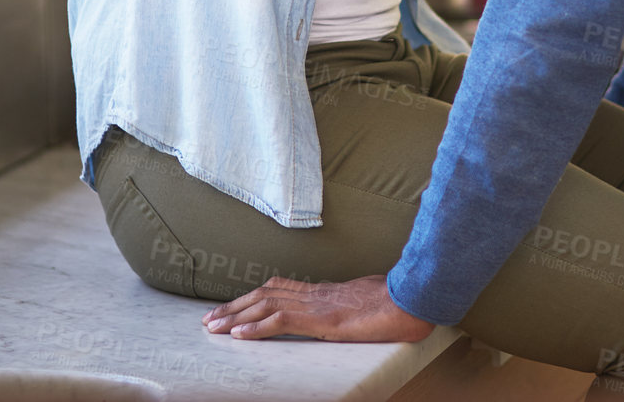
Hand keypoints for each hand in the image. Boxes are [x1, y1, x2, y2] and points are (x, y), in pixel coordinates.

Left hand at [201, 274, 433, 342]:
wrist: (413, 299)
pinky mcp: (323, 318)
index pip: (282, 288)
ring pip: (267, 304)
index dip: (254, 296)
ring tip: (214, 327)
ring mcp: (319, 304)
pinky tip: (240, 334)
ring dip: (237, 316)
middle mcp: (318, 293)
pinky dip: (258, 326)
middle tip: (209, 318)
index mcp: (327, 291)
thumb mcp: (370, 300)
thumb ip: (354, 303)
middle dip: (235, 306)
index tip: (233, 307)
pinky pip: (283, 320)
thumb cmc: (399, 301)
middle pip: (267, 294)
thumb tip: (352, 309)